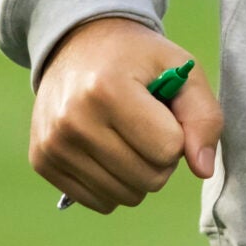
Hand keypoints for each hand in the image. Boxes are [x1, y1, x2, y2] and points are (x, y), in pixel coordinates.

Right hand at [32, 16, 222, 213]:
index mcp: (108, 89)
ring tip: (128, 136)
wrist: (79, 44)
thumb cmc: (138, 58)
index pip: (168, 148)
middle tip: (148, 125)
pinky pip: (99, 202)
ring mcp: (53, 144)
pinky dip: (114, 184)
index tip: (165, 112)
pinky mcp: (42, 162)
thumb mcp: (182, 70)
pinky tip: (108, 150)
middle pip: (148, 178)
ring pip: (124, 196)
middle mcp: (73, 120)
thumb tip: (203, 170)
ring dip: (139, 174)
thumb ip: (204, 117)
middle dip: (161, 158)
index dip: (178, 134)